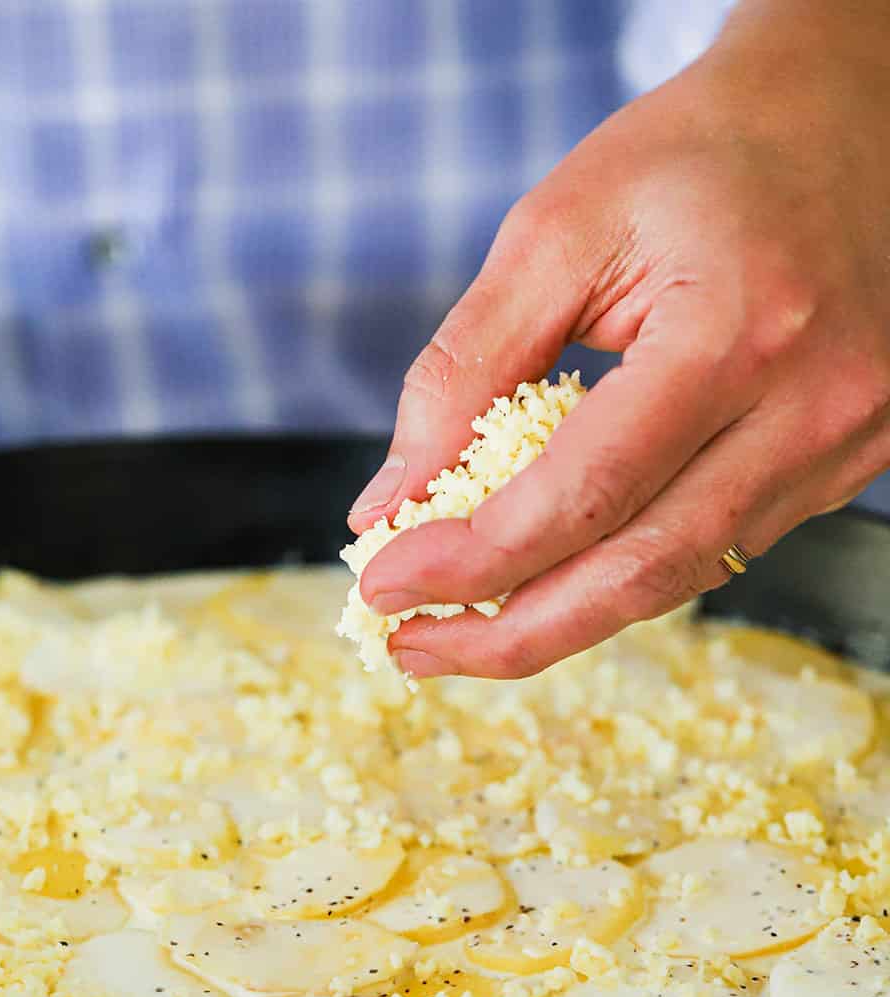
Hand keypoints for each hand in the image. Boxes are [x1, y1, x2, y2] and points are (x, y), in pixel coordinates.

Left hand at [347, 0, 889, 680]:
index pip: (584, 497)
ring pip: (678, 578)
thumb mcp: (553, 232)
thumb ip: (464, 369)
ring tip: (461, 628)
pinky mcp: (843, 460)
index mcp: (739, 332)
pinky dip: (618, 574)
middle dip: (509, 635)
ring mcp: (845, 443)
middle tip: (412, 648)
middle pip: (640, 575)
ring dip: (559, 619)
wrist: (842, 117)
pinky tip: (548, 574)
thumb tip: (390, 500)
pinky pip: (713, 547)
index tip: (383, 583)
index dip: (471, 562)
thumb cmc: (690, 158)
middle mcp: (813, 406)